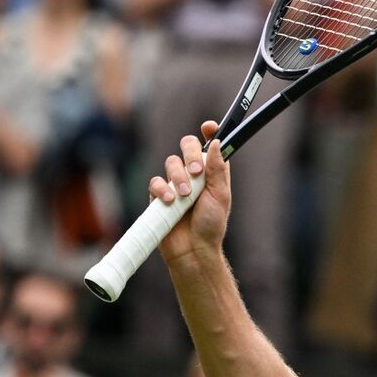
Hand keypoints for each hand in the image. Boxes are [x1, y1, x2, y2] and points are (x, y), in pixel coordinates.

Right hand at [149, 121, 230, 264]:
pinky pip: (155, 182)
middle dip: (190, 154)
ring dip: (178, 177)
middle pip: (187, 146)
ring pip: (171, 162)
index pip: (210, 145)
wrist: (193, 249)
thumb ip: (218, 170)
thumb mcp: (220, 196)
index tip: (208, 126)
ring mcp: (175, 183)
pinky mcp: (158, 195)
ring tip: (185, 196)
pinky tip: (170, 201)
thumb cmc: (211, 224)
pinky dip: (162, 189)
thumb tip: (215, 143)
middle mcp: (193, 174)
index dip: (209, 132)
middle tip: (196, 172)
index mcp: (212, 171)